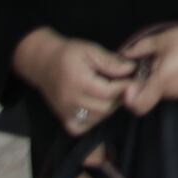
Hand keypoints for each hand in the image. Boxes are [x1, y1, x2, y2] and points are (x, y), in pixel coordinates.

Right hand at [16, 28, 143, 135]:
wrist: (43, 63)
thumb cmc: (68, 53)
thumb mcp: (91, 50)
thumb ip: (111, 62)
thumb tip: (131, 69)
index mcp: (78, 82)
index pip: (109, 92)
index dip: (126, 86)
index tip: (134, 78)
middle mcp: (70, 100)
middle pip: (105, 107)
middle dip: (120, 97)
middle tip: (124, 85)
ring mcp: (65, 112)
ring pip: (97, 118)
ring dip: (109, 108)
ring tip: (112, 93)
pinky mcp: (62, 118)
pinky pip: (82, 127)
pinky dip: (93, 120)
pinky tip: (97, 106)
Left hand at [115, 15, 177, 113]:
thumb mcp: (162, 39)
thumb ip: (138, 49)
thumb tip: (122, 55)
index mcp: (163, 82)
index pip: (138, 106)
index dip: (128, 98)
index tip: (128, 82)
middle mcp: (172, 92)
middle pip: (146, 99)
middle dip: (139, 87)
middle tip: (140, 67)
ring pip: (158, 94)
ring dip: (152, 83)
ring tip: (156, 62)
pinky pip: (169, 90)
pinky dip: (164, 82)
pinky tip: (170, 64)